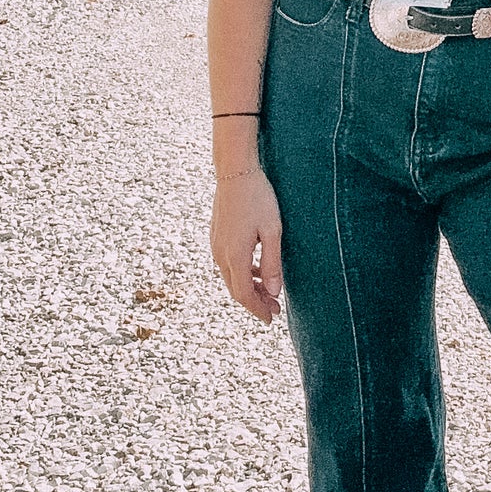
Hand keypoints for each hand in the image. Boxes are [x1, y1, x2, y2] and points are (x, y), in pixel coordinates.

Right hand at [210, 169, 282, 324]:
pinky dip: (243, 274)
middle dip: (255, 302)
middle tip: (274, 310)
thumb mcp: (272, 230)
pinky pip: (228, 264)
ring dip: (249, 288)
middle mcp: (220, 254)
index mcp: (234, 255)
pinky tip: (258, 270)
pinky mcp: (217, 237)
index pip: (244, 294)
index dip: (257, 310)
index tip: (271, 320)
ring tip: (269, 292)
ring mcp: (216, 245)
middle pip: (236, 289)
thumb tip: (273, 292)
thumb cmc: (258, 198)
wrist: (235, 172)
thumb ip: (272, 262)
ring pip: (231, 278)